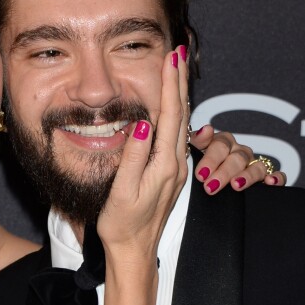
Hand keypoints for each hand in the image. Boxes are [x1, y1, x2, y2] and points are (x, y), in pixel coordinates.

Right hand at [97, 46, 188, 261]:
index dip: (170, 85)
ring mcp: (174, 168)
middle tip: (177, 53)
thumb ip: (134, 155)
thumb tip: (143, 121)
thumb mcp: (123, 190)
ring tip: (176, 71)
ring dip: (178, 94)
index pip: (170, 115)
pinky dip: (174, 112)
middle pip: (181, 114)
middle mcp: (175, 163)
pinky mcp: (168, 172)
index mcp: (164, 164)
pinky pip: (175, 134)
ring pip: (180, 123)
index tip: (171, 59)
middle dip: (179, 81)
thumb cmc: (123, 223)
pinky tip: (169, 106)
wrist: (133, 250)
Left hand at [190, 126, 285, 193]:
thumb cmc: (198, 160)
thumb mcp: (193, 150)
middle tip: (210, 186)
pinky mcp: (264, 175)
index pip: (220, 145)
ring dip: (247, 176)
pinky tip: (270, 182)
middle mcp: (239, 150)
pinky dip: (276, 177)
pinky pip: (274, 174)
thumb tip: (206, 128)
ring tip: (236, 186)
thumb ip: (197, 140)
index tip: (201, 174)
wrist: (205, 176)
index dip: (211, 160)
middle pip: (237, 158)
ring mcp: (252, 162)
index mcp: (222, 141)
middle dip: (223, 173)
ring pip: (256, 166)